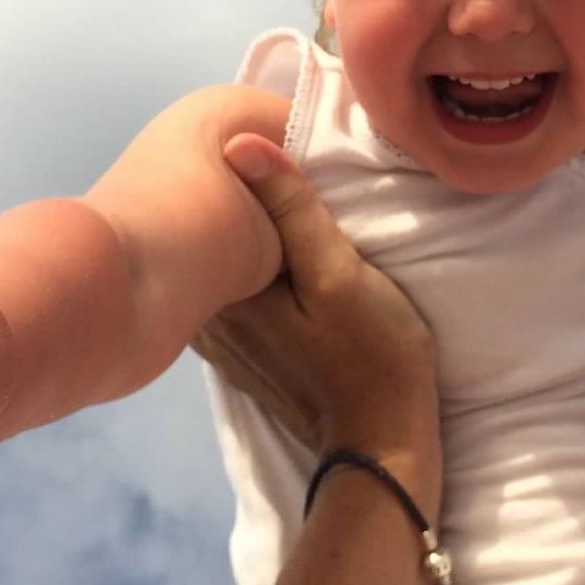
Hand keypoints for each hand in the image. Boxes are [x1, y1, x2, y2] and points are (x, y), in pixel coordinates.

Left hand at [193, 135, 437, 469]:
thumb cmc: (370, 352)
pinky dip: (251, 267)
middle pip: (215, 233)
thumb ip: (290, 207)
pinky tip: (278, 255)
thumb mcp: (338, 270)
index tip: (283, 148)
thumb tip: (237, 142)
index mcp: (221, 286)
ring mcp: (218, 337)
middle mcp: (204, 312)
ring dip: (245, 234)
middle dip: (242, 200)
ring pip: (222, 261)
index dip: (247, 169)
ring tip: (286, 205)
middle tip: (290, 171)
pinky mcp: (238, 352)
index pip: (216, 204)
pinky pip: (232, 290)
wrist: (380, 442)